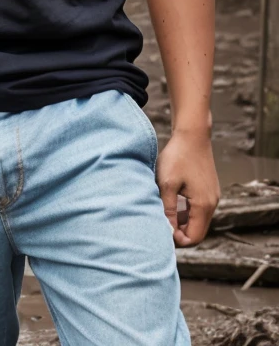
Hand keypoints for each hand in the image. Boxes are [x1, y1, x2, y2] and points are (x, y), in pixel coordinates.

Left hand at [156, 129, 219, 245]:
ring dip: (182, 221)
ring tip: (164, 211)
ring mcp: (212, 196)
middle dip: (179, 232)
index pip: (194, 238)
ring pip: (197, 220)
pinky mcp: (209, 189)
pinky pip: (198, 209)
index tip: (161, 229)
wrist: (192, 134)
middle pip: (197, 231)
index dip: (177, 239)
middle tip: (161, 222)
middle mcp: (212, 203)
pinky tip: (172, 201)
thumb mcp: (167, 183)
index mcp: (203, 205)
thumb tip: (166, 231)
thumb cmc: (178, 156)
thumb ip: (167, 209)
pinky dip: (186, 211)